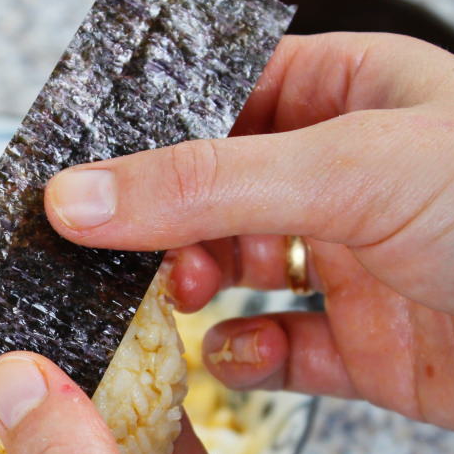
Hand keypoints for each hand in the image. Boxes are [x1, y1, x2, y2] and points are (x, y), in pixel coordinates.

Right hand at [45, 33, 453, 434]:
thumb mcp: (344, 171)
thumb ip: (206, 186)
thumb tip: (80, 196)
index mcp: (353, 92)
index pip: (224, 96)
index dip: (152, 133)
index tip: (82, 174)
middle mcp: (352, 177)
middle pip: (220, 193)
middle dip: (166, 225)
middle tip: (129, 256)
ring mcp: (360, 266)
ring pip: (242, 277)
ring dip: (195, 293)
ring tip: (175, 302)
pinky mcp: (373, 353)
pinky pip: (286, 356)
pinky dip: (248, 361)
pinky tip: (231, 357)